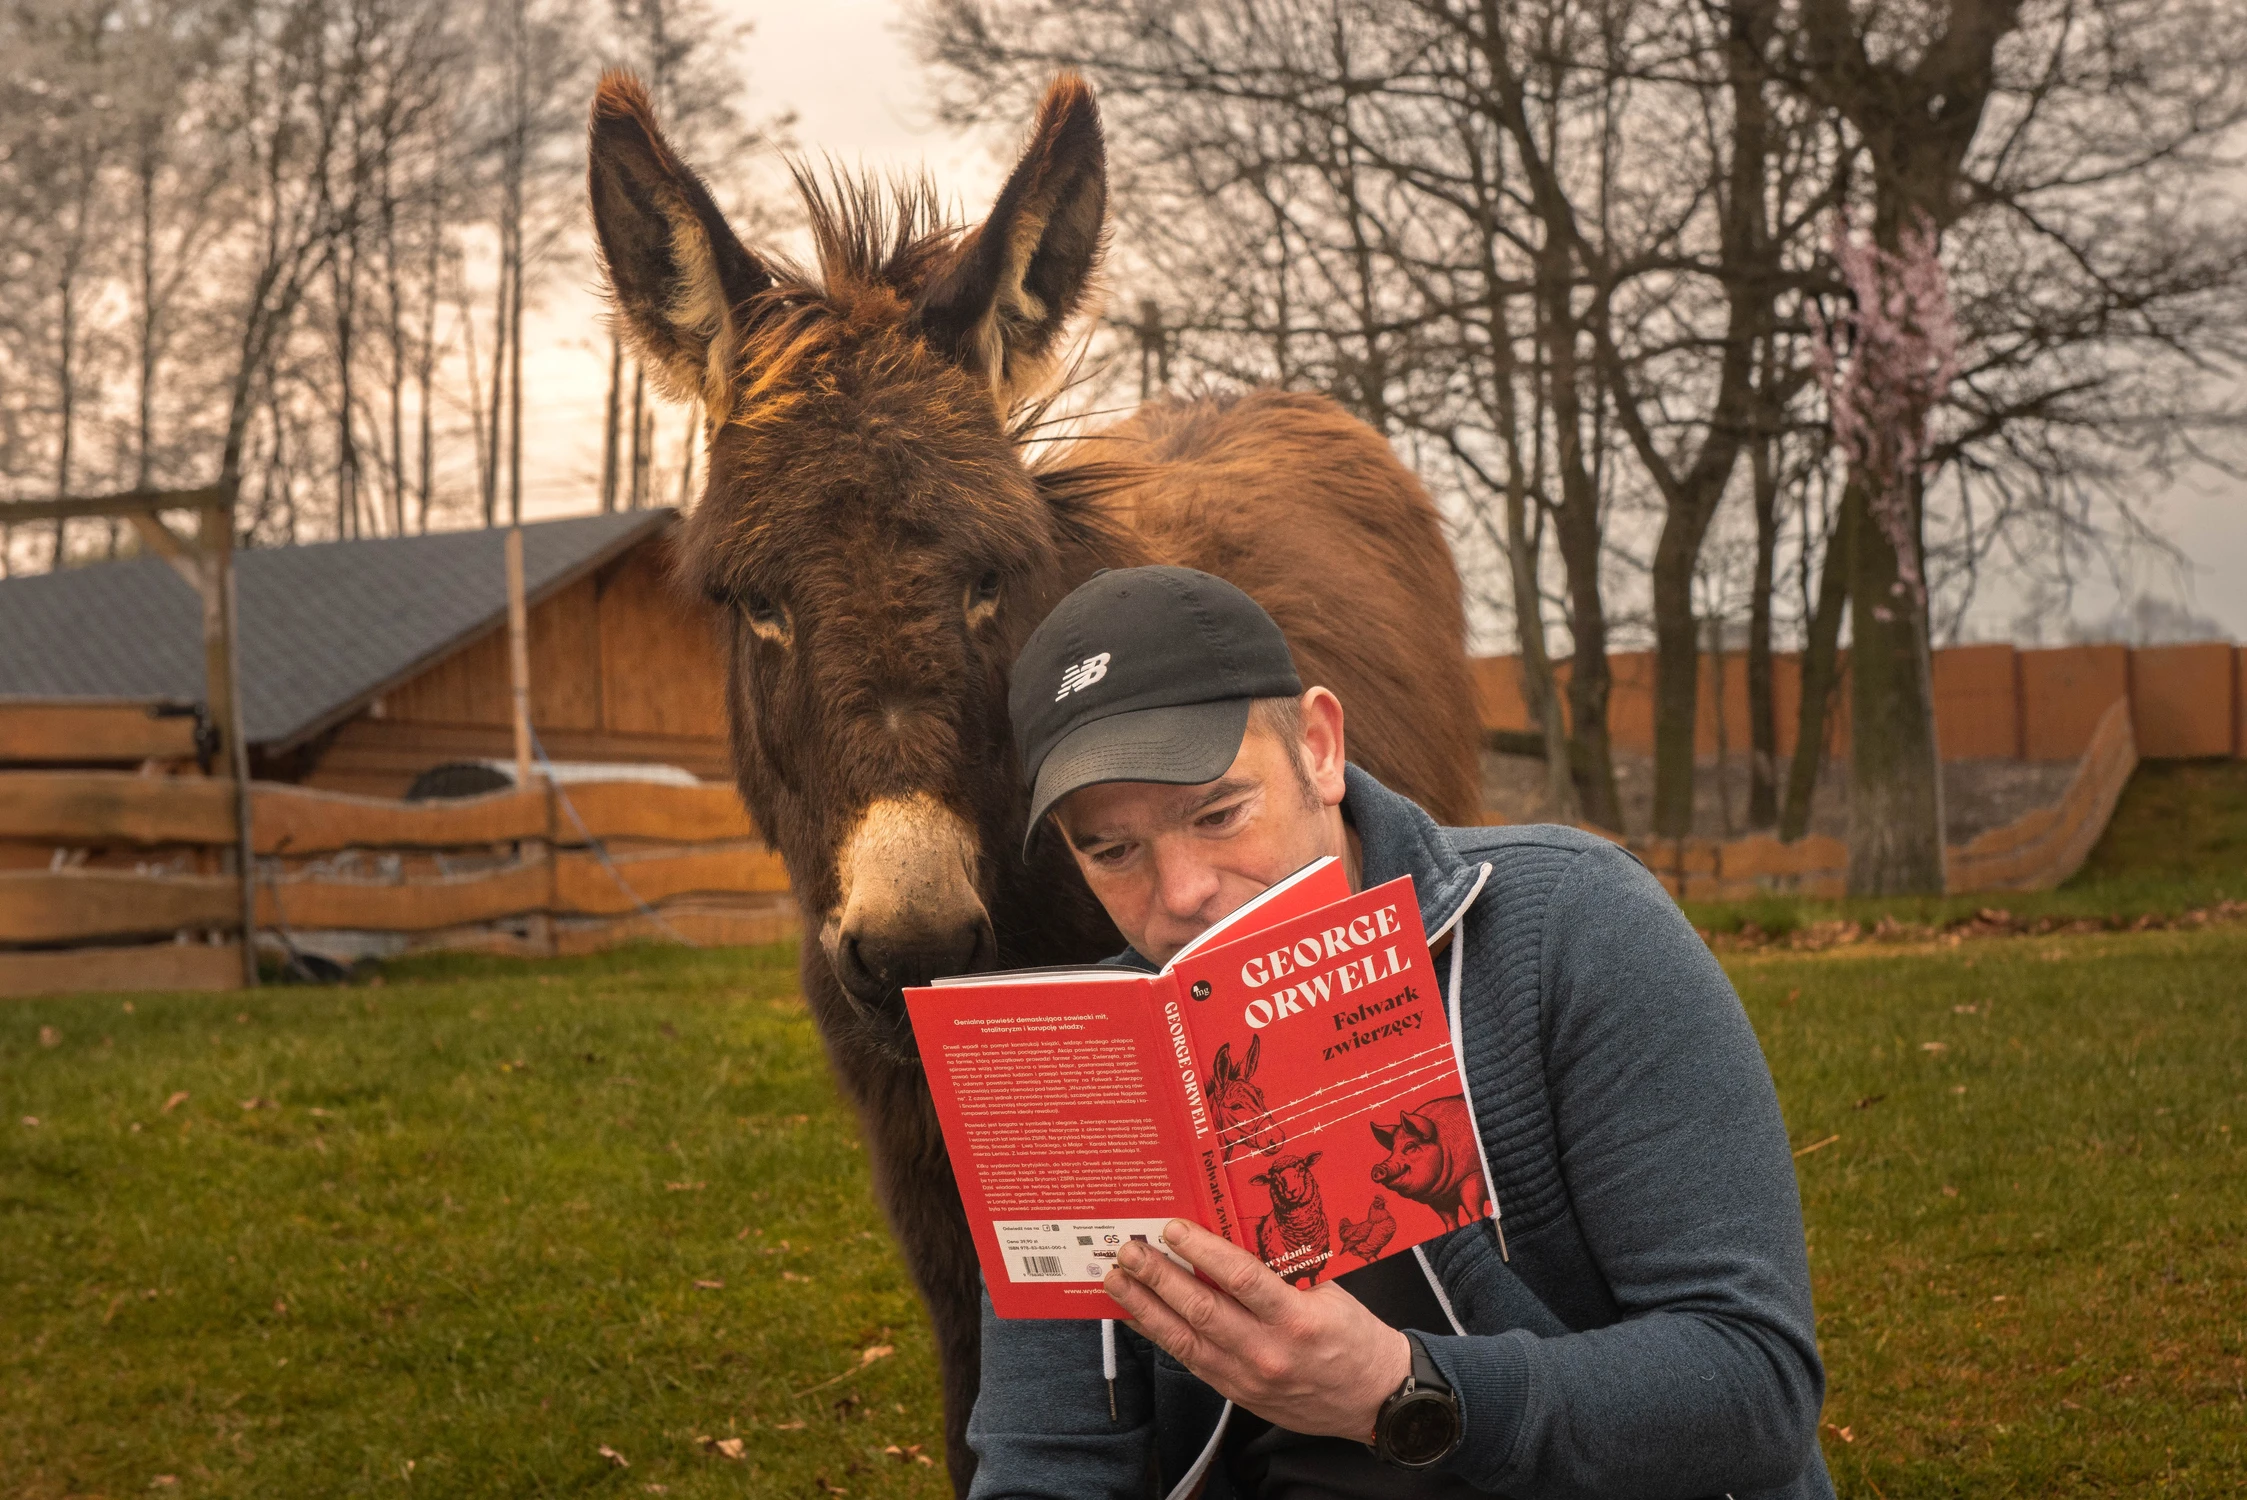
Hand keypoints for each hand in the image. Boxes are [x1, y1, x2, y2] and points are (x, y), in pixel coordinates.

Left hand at [1104, 1218, 1409, 1440]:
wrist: (1375, 1398)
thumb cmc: (1353, 1337)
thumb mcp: (1329, 1292)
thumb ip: (1285, 1269)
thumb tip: (1233, 1234)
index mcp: (1298, 1319)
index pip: (1241, 1278)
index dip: (1202, 1251)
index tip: (1173, 1229)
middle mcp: (1269, 1352)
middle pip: (1202, 1309)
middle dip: (1159, 1277)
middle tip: (1129, 1250)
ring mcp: (1249, 1378)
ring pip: (1186, 1340)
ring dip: (1147, 1308)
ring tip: (1117, 1281)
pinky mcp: (1238, 1394)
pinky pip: (1191, 1362)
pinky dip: (1162, 1337)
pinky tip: (1141, 1316)